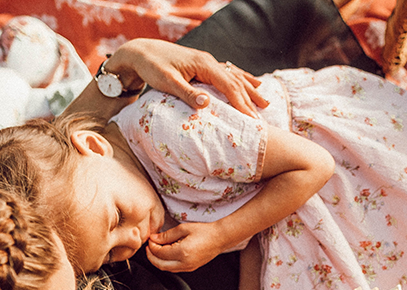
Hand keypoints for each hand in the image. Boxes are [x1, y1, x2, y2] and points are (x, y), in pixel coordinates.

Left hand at [106, 39, 268, 116]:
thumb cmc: (152, 67)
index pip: (229, 85)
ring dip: (250, 90)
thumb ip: (187, 93)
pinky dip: (241, 80)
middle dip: (250, 101)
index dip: (241, 103)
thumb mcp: (167, 82)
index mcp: (203, 64)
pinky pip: (228, 73)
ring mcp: (208, 62)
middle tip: (261, 121)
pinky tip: (251, 84)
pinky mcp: (204, 66)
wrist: (140, 52)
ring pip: (235, 77)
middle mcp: (209, 62)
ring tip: (265, 103)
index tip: (251, 120)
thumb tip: (206, 104)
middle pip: (236, 82)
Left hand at [146, 221, 228, 271]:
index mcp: (182, 252)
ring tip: (156, 250)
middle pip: (160, 264)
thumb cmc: (205, 231)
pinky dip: (166, 263)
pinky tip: (166, 254)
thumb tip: (154, 238)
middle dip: (151, 256)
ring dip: (158, 260)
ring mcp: (188, 267)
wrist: (220, 238)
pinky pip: (174, 269)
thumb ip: (167, 235)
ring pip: (166, 268)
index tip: (150, 239)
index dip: (152, 246)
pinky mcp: (191, 268)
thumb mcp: (183, 229)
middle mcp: (185, 263)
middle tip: (148, 247)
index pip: (159, 252)